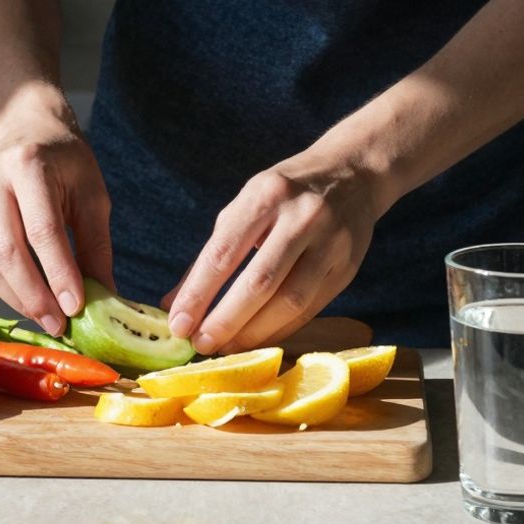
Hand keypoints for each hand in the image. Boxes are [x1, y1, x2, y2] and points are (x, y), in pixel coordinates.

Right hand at [0, 92, 113, 335]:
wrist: (25, 130)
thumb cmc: (65, 162)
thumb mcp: (92, 194)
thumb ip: (96, 245)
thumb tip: (104, 297)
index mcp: (28, 164)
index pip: (42, 230)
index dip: (59, 273)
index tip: (76, 307)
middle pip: (7, 251)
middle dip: (34, 296)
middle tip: (58, 325)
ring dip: (17, 299)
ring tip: (46, 319)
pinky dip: (5, 287)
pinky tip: (28, 299)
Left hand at [163, 153, 387, 354]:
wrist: (352, 174)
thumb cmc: (283, 195)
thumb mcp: (244, 208)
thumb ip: (210, 255)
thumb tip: (171, 305)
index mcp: (265, 196)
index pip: (224, 253)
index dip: (198, 294)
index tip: (178, 325)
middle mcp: (301, 217)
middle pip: (258, 283)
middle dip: (224, 321)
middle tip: (200, 345)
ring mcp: (331, 243)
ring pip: (289, 302)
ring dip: (253, 333)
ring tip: (226, 348)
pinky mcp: (348, 268)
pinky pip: (310, 309)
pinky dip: (279, 330)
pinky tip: (256, 340)